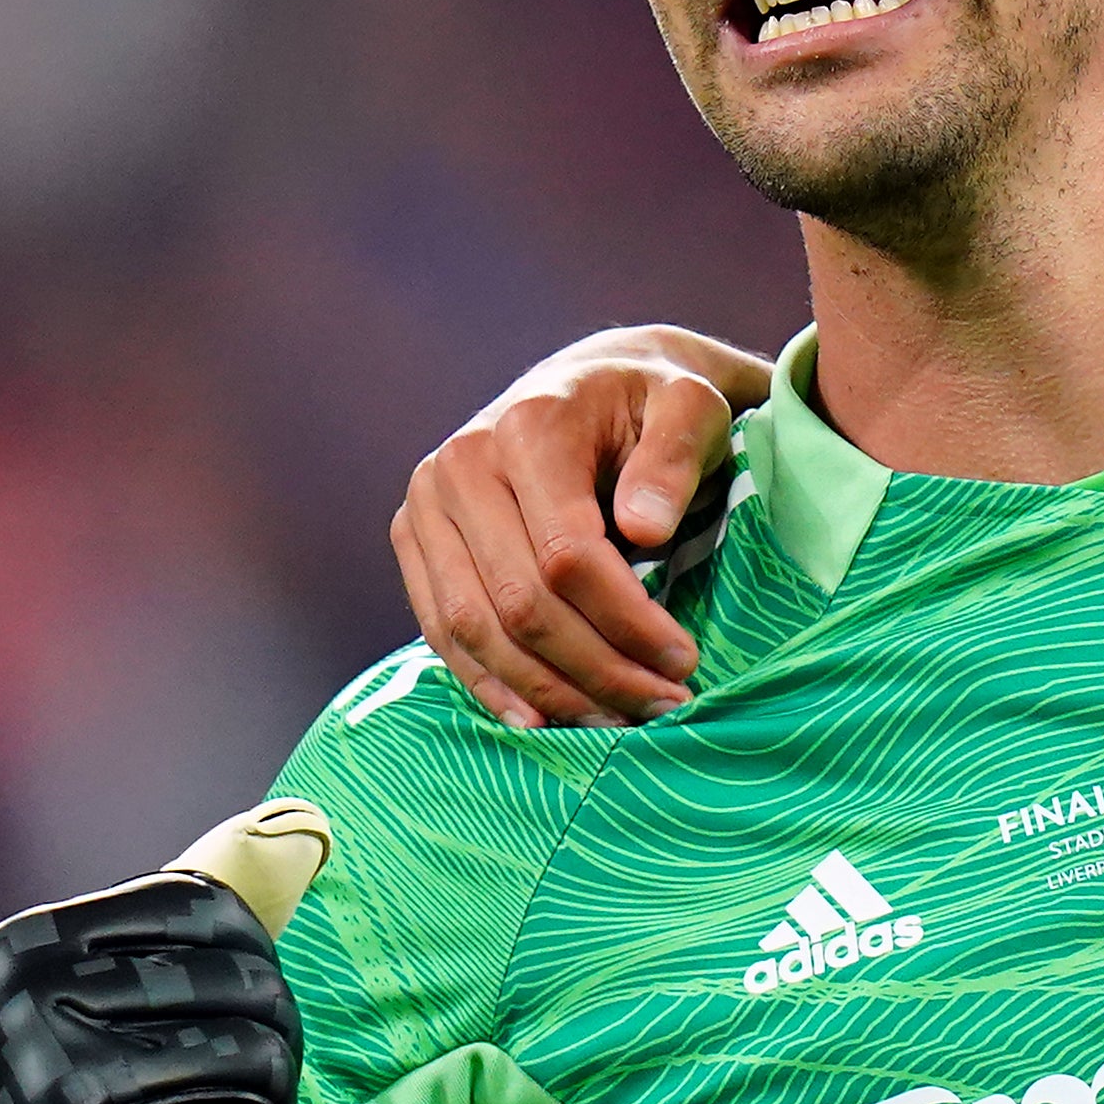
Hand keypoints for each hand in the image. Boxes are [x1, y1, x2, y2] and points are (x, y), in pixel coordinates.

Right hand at [392, 327, 772, 729]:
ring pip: (475, 629)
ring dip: (548, 693)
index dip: (627, 622)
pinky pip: (442, 632)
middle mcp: (458, 465)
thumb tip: (645, 530)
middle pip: (519, 602)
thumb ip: (675, 459)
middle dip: (596, 670)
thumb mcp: (691, 407)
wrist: (589, 383)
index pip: (568, 555)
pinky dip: (492, 685)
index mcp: (526, 428)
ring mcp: (425, 505)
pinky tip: (543, 721)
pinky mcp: (412, 539)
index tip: (683, 661)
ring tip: (617, 721)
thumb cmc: (651, 401)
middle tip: (663, 706)